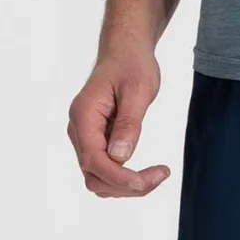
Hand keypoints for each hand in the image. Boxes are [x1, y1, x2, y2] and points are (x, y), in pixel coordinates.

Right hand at [68, 47, 171, 196]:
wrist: (125, 52)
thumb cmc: (132, 65)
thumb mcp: (138, 90)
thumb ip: (128, 124)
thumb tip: (119, 157)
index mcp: (84, 116)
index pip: (93, 160)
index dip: (119, 177)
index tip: (147, 180)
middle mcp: (78, 130)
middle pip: (93, 176)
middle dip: (126, 185)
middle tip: (160, 175)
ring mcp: (85, 137)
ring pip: (97, 178)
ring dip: (125, 186)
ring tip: (156, 175)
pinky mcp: (95, 141)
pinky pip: (104, 170)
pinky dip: (123, 178)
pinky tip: (145, 173)